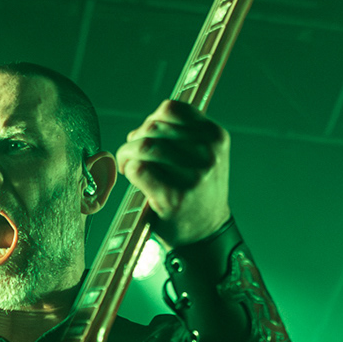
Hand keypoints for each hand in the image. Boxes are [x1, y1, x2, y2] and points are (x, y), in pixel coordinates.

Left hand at [115, 99, 230, 244]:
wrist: (206, 232)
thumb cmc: (197, 191)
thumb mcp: (204, 155)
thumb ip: (181, 133)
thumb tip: (144, 125)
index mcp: (215, 136)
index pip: (171, 109)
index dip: (150, 120)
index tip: (145, 136)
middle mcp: (208, 153)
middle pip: (153, 127)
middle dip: (134, 139)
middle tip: (130, 155)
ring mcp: (193, 175)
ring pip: (144, 146)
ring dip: (127, 154)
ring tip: (127, 165)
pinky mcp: (174, 196)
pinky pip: (139, 169)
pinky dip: (129, 170)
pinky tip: (132, 178)